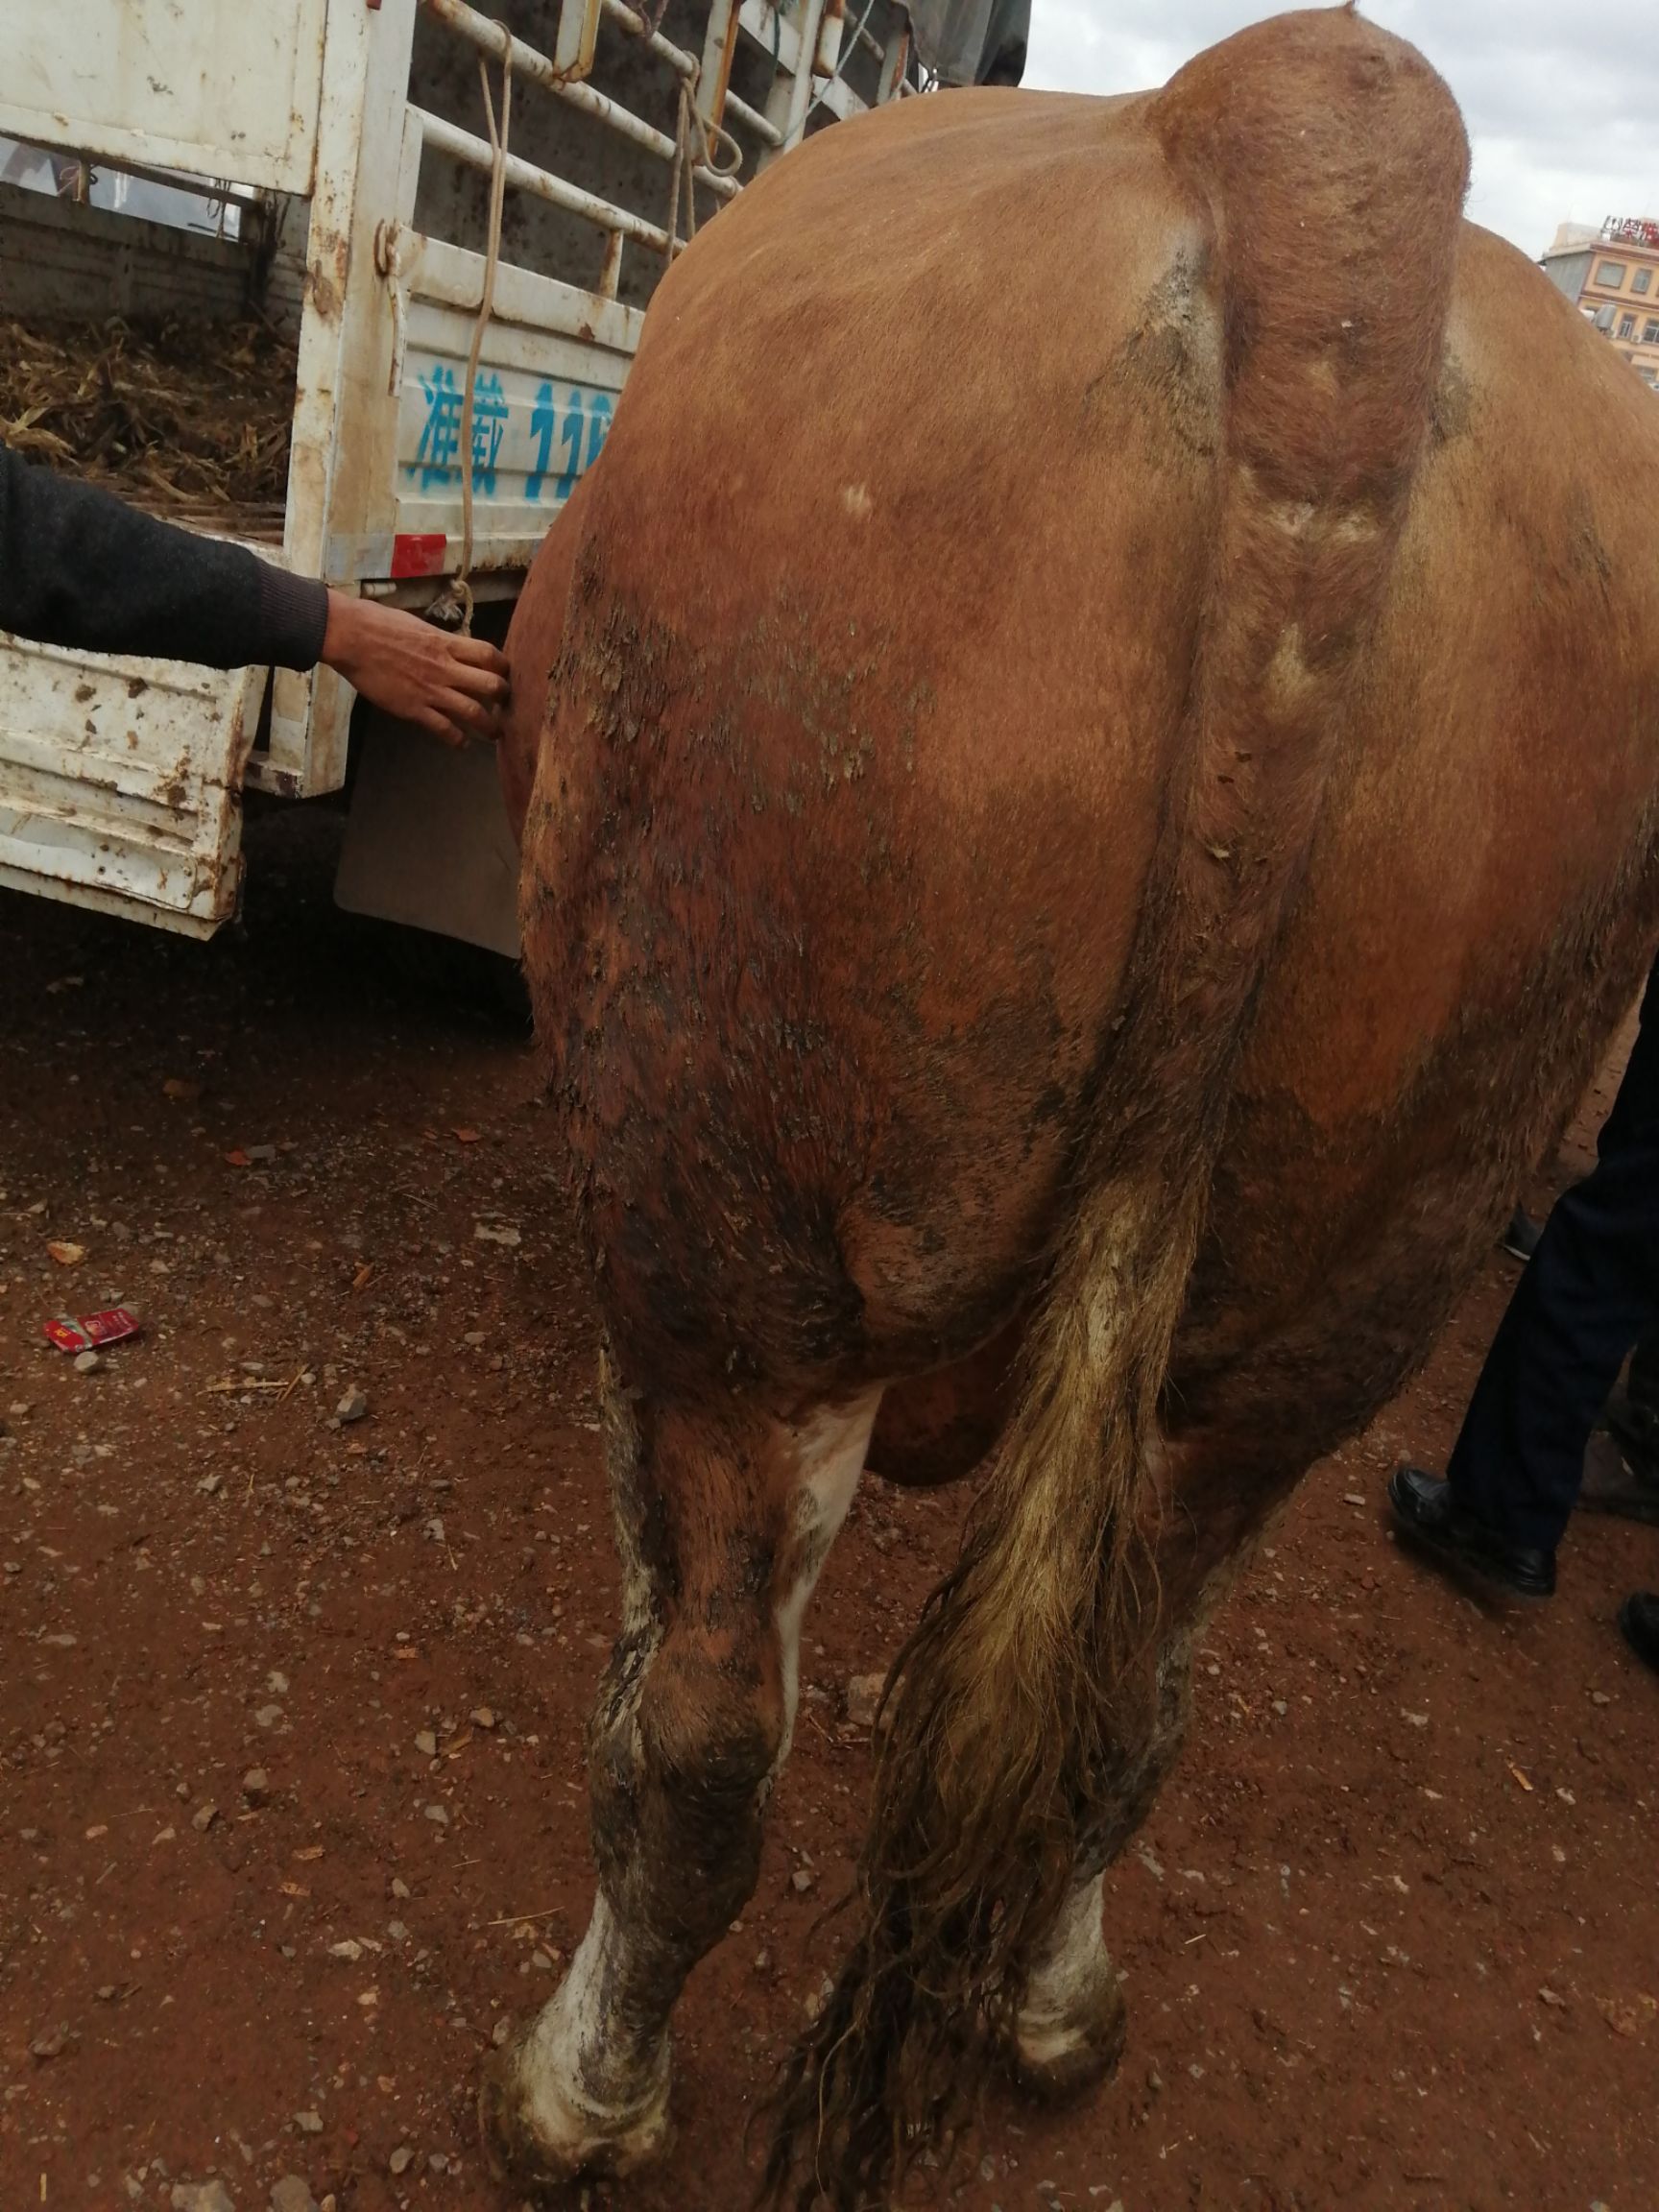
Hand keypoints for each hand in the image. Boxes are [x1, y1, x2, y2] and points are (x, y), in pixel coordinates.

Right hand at [320, 589, 510, 745]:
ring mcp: (431, 690)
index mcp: (446, 643)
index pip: (489, 654)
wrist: (352, 637)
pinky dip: (457, 739)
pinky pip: (444, 729)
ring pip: (474, 712)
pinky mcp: (414, 708)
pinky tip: (461, 743)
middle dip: (503, 697)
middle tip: (503, 705)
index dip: (502, 666)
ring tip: (493, 734)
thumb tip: (449, 646)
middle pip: (491, 685)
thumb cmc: (379, 623)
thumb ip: (438, 640)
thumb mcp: (418, 626)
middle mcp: (445, 667)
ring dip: (489, 726)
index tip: (503, 673)